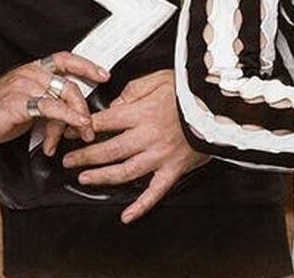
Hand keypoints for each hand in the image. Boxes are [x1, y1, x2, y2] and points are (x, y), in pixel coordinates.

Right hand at [0, 52, 106, 148]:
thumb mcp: (29, 105)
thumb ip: (50, 105)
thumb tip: (74, 120)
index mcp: (33, 70)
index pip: (65, 59)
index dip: (86, 66)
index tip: (104, 75)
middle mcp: (31, 74)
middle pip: (70, 85)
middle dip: (84, 108)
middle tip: (89, 127)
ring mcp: (25, 86)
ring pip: (64, 98)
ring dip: (76, 119)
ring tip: (78, 135)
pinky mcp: (19, 102)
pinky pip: (52, 107)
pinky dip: (68, 117)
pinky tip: (76, 124)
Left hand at [61, 70, 207, 223]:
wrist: (224, 104)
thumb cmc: (194, 90)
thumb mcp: (161, 77)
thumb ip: (134, 89)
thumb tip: (115, 104)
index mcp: (143, 113)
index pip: (104, 122)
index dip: (84, 127)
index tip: (72, 131)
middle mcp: (148, 137)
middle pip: (108, 150)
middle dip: (84, 155)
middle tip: (69, 159)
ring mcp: (161, 155)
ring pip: (124, 172)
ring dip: (101, 177)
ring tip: (85, 178)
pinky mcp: (175, 168)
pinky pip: (156, 191)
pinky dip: (141, 206)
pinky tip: (127, 215)